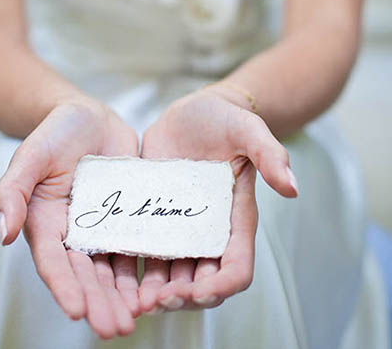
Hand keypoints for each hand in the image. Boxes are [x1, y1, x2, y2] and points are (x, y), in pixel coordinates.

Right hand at [0, 95, 140, 339]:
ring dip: (122, 296)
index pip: (54, 261)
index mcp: (46, 223)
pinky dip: (145, 269)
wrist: (89, 116)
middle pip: (86, 274)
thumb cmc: (54, 133)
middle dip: (99, 303)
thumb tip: (3, 234)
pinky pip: (138, 246)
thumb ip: (13, 191)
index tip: (76, 311)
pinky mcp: (129, 217)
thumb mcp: (30, 155)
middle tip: (115, 329)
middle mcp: (74, 233)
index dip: (64, 286)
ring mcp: (104, 228)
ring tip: (136, 319)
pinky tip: (157, 288)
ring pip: (113, 269)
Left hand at [138, 85, 297, 313]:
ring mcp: (181, 226)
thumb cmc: (225, 120)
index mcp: (236, 219)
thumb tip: (293, 188)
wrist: (194, 111)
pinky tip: (116, 275)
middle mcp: (209, 230)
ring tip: (136, 300)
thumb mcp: (248, 130)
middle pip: (202, 282)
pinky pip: (146, 250)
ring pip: (172, 274)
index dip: (221, 286)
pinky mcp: (155, 216)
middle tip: (160, 300)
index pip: (237, 267)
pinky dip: (135, 269)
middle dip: (184, 297)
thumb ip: (269, 154)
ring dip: (157, 292)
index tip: (199, 291)